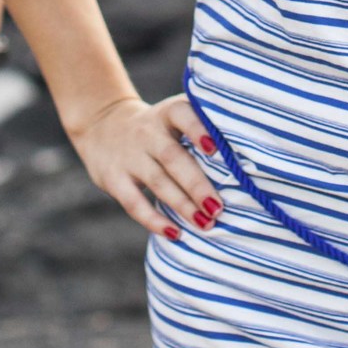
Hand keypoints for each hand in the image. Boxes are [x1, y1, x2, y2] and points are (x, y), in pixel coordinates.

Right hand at [70, 93, 223, 241]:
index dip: (197, 130)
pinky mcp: (113, 178)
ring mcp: (129, 156)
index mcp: (167, 114)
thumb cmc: (157, 128)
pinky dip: (154, 220)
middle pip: (173, 158)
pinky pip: (134, 202)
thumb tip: (245, 162)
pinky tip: (174, 233)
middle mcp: (147, 132)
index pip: (182, 115)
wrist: (102, 125)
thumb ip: (201, 130)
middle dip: (196, 184)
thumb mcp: (172, 117)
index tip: (215, 149)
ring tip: (205, 223)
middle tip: (218, 207)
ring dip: (182, 205)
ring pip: (157, 182)